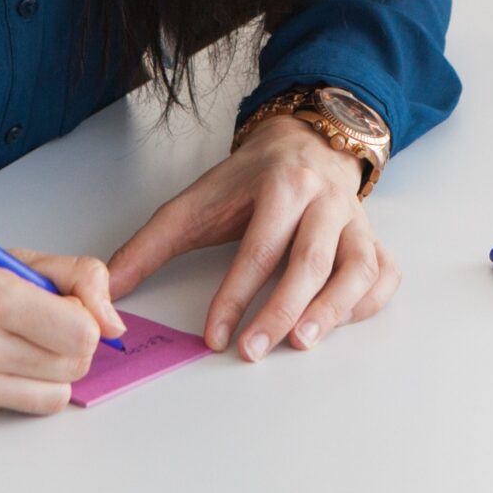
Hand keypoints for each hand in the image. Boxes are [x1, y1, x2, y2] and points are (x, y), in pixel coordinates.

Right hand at [0, 248, 123, 420]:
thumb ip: (60, 275)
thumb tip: (111, 317)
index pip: (82, 327)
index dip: (88, 317)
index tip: (72, 307)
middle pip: (76, 363)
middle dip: (73, 344)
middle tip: (45, 326)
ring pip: (55, 395)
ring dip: (50, 372)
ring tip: (18, 346)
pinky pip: (14, 406)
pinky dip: (13, 387)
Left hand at [106, 117, 398, 362]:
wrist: (303, 141)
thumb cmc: (249, 180)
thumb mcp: (195, 202)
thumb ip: (151, 245)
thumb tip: (108, 286)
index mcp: (279, 187)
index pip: (257, 249)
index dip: (235, 296)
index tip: (215, 335)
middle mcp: (323, 201)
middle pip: (309, 261)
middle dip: (281, 311)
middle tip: (255, 351)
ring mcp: (355, 220)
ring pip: (357, 268)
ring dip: (333, 310)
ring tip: (303, 343)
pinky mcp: (373, 237)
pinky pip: (384, 273)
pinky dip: (368, 303)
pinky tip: (340, 323)